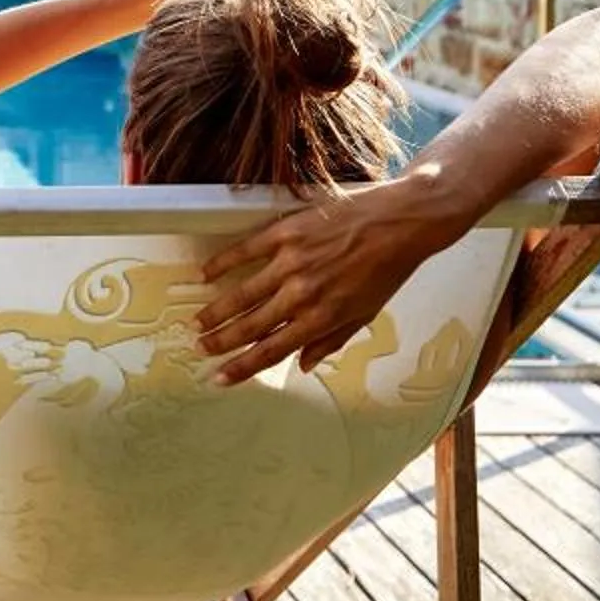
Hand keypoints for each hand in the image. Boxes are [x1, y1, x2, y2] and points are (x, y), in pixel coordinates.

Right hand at [190, 171, 463, 384]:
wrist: (402, 223)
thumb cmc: (387, 269)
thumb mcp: (365, 314)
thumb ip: (332, 341)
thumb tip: (305, 365)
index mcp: (322, 318)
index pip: (272, 350)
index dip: (242, 367)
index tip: (220, 378)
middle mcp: (302, 294)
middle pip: (251, 325)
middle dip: (221, 342)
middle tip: (199, 349)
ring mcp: (291, 262)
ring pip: (243, 293)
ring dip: (217, 311)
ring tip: (197, 323)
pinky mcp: (286, 232)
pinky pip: (245, 250)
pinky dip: (222, 263)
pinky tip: (205, 274)